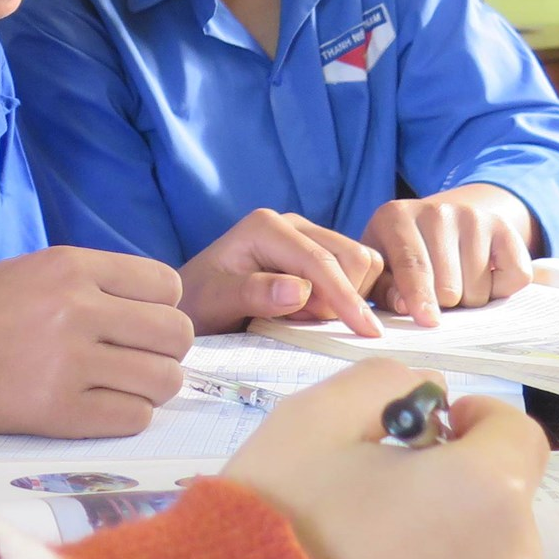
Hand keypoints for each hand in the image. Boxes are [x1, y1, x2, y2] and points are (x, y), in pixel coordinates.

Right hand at [0, 246, 192, 441]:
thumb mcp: (29, 271)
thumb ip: (89, 280)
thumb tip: (155, 306)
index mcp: (69, 266)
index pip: (165, 285)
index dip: (162, 309)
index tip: (140, 326)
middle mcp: (76, 308)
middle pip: (176, 333)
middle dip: (166, 352)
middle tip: (138, 362)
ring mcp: (70, 362)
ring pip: (165, 380)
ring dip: (152, 389)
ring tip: (122, 388)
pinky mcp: (61, 412)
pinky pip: (135, 418)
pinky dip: (126, 417)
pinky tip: (99, 408)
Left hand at [177, 208, 383, 336]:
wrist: (192, 302)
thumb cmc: (198, 303)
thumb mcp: (215, 303)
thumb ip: (254, 294)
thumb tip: (300, 291)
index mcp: (266, 227)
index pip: (320, 261)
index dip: (345, 297)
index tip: (366, 333)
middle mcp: (292, 224)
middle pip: (352, 257)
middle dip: (343, 298)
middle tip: (303, 325)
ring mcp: (308, 238)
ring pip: (361, 264)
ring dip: (345, 298)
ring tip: (303, 319)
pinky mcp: (319, 255)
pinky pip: (357, 273)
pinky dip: (349, 297)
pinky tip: (317, 315)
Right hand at [223, 359, 553, 558]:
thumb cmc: (282, 516)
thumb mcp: (311, 421)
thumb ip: (382, 383)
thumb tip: (429, 389)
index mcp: (485, 491)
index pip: (519, 435)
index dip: (476, 422)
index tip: (434, 431)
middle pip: (502, 502)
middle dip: (455, 490)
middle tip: (386, 500)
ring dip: (453, 547)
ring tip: (382, 555)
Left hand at [361, 185, 536, 325]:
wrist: (436, 228)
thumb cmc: (400, 258)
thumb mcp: (381, 272)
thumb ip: (385, 292)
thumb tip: (404, 306)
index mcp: (395, 218)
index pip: (412, 265)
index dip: (420, 297)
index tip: (428, 321)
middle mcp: (436, 210)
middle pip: (449, 286)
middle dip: (444, 306)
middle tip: (436, 298)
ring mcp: (472, 215)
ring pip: (479, 289)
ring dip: (470, 301)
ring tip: (456, 285)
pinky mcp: (502, 226)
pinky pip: (515, 276)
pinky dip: (502, 290)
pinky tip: (483, 278)